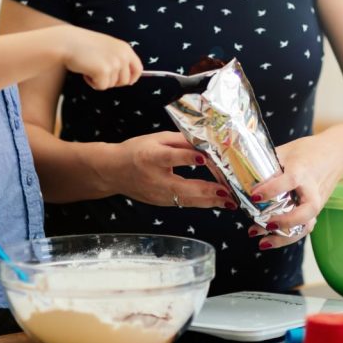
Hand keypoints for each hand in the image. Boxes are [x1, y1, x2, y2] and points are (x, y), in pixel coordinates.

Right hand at [58, 26, 141, 89]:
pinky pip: (101, 86)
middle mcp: (123, 55)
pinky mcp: (104, 71)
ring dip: (100, 80)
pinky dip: (92, 83)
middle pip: (125, 81)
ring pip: (111, 85)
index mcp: (125, 48)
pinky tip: (85, 71)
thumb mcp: (107, 48)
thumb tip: (128, 80)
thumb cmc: (84, 46)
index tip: (126, 83)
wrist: (67, 42)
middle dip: (112, 81)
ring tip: (90, 67)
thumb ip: (118, 59)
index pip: (138, 69)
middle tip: (97, 72)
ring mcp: (114, 63)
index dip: (132, 78)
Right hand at [104, 131, 234, 209]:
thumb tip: (205, 142)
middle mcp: (154, 178)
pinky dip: (201, 202)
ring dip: (209, 202)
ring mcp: (157, 194)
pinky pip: (184, 203)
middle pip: (183, 187)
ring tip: (230, 202)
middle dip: (207, 191)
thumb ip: (180, 141)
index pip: (171, 158)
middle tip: (229, 192)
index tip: (206, 158)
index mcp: (150, 157)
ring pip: (186, 200)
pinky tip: (217, 202)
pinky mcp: (161, 203)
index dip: (189, 158)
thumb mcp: (156, 139)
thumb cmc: (136, 151)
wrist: (113, 171)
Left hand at [246, 133, 342, 248]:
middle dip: (285, 221)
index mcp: (303, 170)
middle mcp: (312, 189)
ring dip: (284, 237)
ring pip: (306, 225)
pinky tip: (269, 240)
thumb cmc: (309, 151)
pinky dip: (288, 237)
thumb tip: (242, 174)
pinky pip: (304, 227)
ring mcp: (317, 202)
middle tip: (265, 223)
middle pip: (306, 211)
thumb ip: (268, 162)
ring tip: (262, 242)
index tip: (254, 196)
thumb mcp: (286, 150)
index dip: (271, 189)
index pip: (289, 181)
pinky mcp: (316, 210)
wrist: (336, 154)